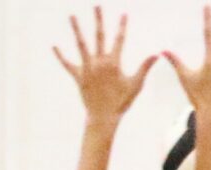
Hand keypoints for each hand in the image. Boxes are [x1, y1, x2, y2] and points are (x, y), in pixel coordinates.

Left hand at [54, 6, 157, 125]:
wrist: (104, 117)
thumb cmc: (122, 102)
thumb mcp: (136, 85)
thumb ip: (144, 67)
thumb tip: (156, 55)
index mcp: (114, 63)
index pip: (119, 40)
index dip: (122, 26)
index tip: (124, 14)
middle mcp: (99, 62)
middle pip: (99, 36)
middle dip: (98, 19)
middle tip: (96, 5)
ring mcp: (88, 69)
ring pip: (81, 45)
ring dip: (77, 30)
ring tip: (72, 15)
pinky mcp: (79, 76)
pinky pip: (68, 65)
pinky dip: (61, 56)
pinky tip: (54, 46)